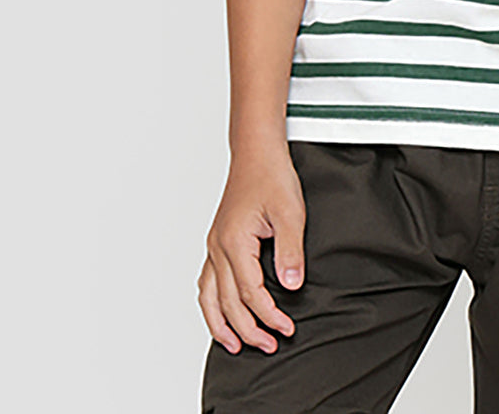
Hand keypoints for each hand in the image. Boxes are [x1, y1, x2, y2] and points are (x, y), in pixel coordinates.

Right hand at [197, 143, 307, 354]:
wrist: (257, 152)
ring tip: (236, 346)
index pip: (250, 292)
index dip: (269, 315)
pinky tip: (220, 313)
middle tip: (270, 345)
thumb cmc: (272, 176)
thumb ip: (290, 252)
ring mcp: (214, 245)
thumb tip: (291, 287)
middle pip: (228, 302)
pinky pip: (207, 281)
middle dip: (249, 329)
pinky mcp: (217, 241)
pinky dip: (211, 304)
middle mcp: (218, 247)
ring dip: (221, 325)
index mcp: (235, 242)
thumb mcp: (291, 213)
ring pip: (209, 296)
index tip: (287, 328)